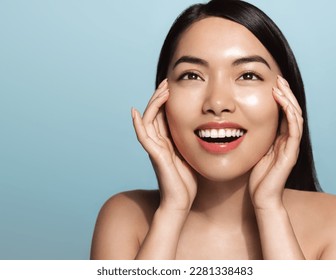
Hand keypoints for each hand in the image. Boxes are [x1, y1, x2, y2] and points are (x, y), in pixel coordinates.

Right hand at [132, 79, 196, 212]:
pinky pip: (143, 137)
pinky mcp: (155, 156)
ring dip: (154, 104)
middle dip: (159, 97)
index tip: (172, 85)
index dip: (165, 100)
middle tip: (167, 82)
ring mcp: (155, 149)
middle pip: (154, 114)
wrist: (180, 202)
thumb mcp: (190, 156)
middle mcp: (158, 143)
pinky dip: (138, 124)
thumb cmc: (186, 182)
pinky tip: (135, 112)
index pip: (163, 116)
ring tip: (162, 90)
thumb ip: (189, 143)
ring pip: (148, 121)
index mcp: (167, 142)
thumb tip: (201, 131)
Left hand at [249, 75, 302, 209]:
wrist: (262, 198)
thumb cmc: (256, 178)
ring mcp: (291, 146)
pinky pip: (294, 128)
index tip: (272, 83)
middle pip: (292, 111)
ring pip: (296, 116)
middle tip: (278, 78)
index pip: (284, 113)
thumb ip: (254, 139)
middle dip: (286, 93)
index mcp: (280, 139)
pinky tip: (282, 101)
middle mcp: (288, 140)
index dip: (280, 97)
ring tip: (280, 85)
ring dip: (288, 99)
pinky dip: (290, 113)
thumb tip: (239, 124)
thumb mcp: (253, 151)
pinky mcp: (291, 153)